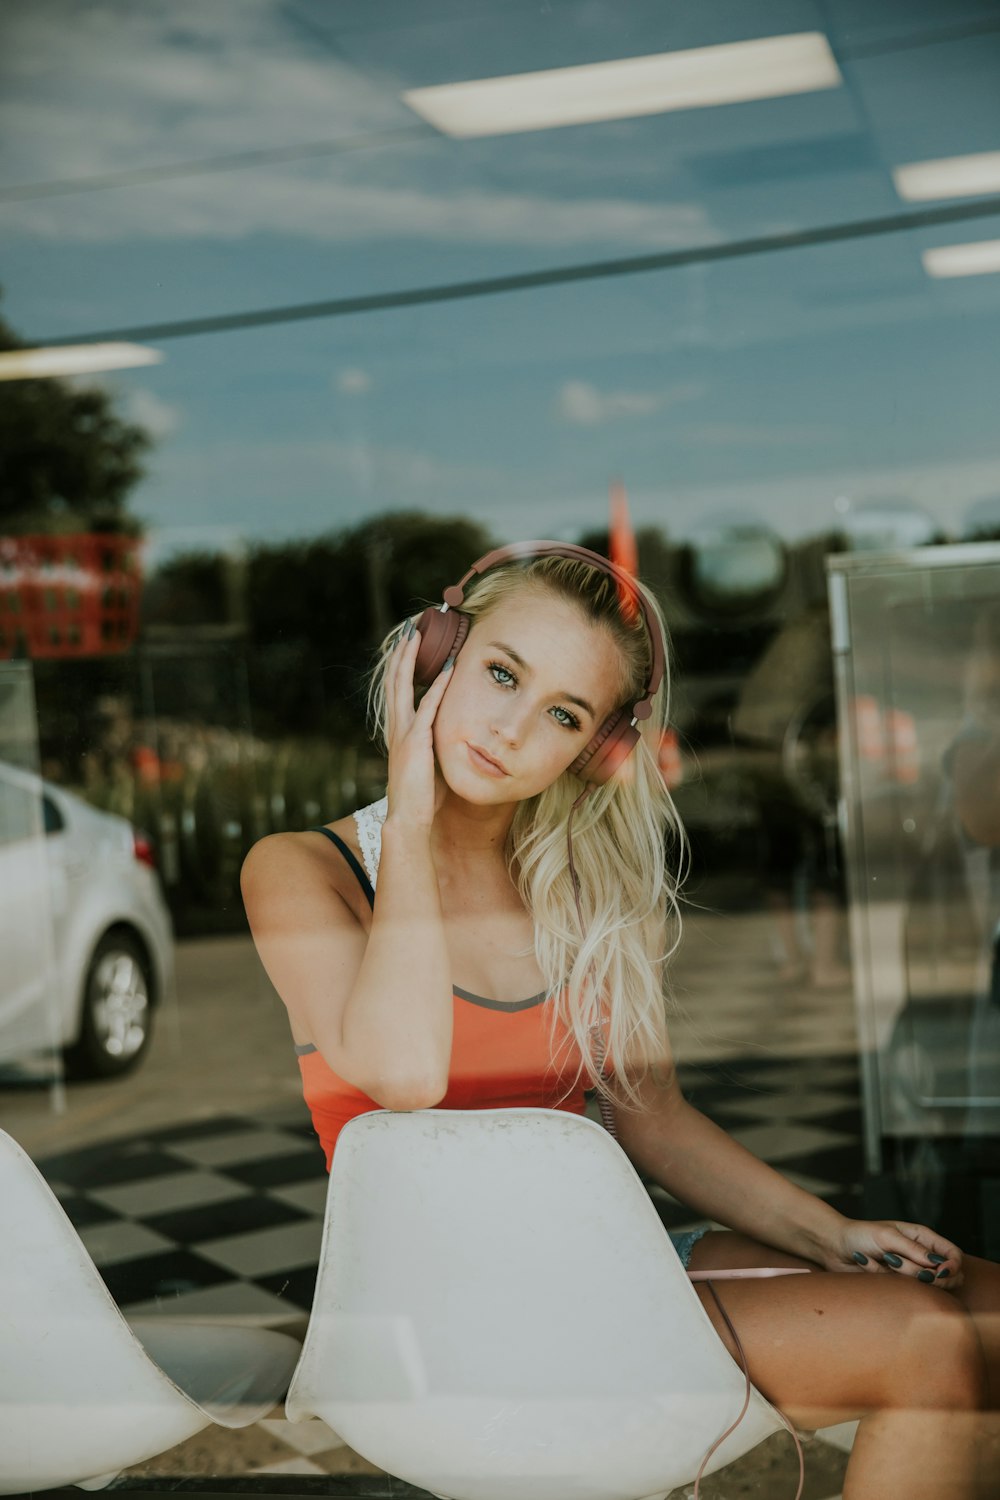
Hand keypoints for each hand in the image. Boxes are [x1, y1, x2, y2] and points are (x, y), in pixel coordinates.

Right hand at [384, 620, 453, 828]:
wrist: (408, 818)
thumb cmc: (421, 796)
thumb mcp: (426, 763)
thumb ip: (432, 744)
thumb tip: (446, 734)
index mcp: (398, 731)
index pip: (397, 689)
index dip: (402, 664)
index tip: (410, 642)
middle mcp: (396, 727)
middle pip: (394, 679)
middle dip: (402, 652)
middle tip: (411, 627)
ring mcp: (404, 732)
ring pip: (403, 686)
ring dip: (411, 659)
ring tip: (418, 634)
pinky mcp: (417, 741)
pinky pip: (428, 707)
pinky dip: (437, 686)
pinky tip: (447, 668)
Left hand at [826, 1218, 962, 1290]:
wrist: (835, 1246)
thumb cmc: (860, 1234)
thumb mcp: (887, 1236)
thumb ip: (913, 1250)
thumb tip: (937, 1264)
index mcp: (922, 1236)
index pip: (952, 1254)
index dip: (953, 1266)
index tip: (941, 1273)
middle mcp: (920, 1254)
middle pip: (947, 1275)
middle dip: (930, 1276)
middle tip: (903, 1267)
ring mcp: (909, 1270)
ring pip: (924, 1284)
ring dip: (903, 1273)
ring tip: (884, 1259)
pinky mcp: (896, 1283)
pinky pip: (901, 1289)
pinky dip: (884, 1277)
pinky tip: (870, 1265)